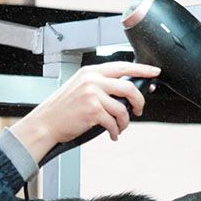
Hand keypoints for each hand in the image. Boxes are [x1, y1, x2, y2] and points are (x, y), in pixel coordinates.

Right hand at [8, 61, 160, 162]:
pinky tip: (112, 134)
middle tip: (138, 110)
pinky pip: (113, 122)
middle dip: (138, 101)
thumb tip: (124, 93)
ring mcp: (92, 95)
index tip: (154, 72)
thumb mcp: (80, 88)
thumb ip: (100, 85)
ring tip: (119, 128)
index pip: (122, 66)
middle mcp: (92, 80)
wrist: (46, 123)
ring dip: (124, 122)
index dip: (142, 69)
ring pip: (122, 109)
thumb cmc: (62, 110)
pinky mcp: (92, 111)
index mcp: (91, 72)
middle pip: (128, 87)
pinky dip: (116, 131)